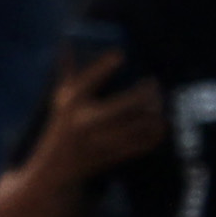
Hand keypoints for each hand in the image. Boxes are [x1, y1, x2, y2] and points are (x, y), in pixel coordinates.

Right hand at [18, 49, 160, 203]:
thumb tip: (68, 42)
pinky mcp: (112, 157)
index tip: (121, 55)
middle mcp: (84, 123)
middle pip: (124, 104)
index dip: (104, 67)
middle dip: (144, 92)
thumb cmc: (60, 129)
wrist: (54, 174)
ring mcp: (100, 142)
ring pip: (137, 125)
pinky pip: (141, 144)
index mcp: (70, 105)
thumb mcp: (58, 101)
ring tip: (160, 103)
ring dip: (154, 113)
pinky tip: (161, 124)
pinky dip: (154, 134)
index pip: (87, 81)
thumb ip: (66, 73)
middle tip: (153, 83)